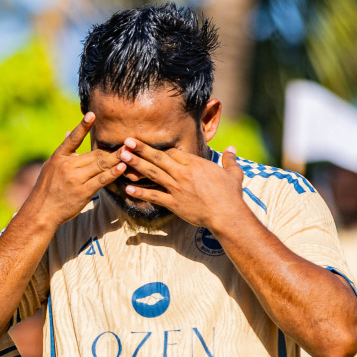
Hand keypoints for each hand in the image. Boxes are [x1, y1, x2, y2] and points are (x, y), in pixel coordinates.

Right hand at [20, 113, 129, 231]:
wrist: (41, 212)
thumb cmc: (47, 189)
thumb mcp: (50, 167)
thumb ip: (63, 152)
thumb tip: (67, 132)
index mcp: (59, 157)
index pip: (72, 138)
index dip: (82, 126)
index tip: (92, 114)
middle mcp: (67, 166)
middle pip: (95, 154)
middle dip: (112, 150)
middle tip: (129, 142)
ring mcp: (75, 179)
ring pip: (100, 165)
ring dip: (117, 159)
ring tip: (131, 152)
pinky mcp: (82, 192)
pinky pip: (101, 180)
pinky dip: (113, 173)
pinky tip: (122, 167)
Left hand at [118, 140, 248, 230]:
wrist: (227, 215)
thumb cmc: (231, 194)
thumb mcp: (233, 173)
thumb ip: (230, 159)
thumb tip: (233, 148)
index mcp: (196, 163)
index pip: (173, 153)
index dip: (161, 151)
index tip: (150, 148)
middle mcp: (183, 173)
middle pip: (159, 158)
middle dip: (142, 149)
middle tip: (127, 141)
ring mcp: (177, 188)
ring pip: (153, 173)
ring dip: (136, 164)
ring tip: (122, 157)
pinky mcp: (174, 203)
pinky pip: (154, 196)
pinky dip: (140, 193)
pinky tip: (127, 189)